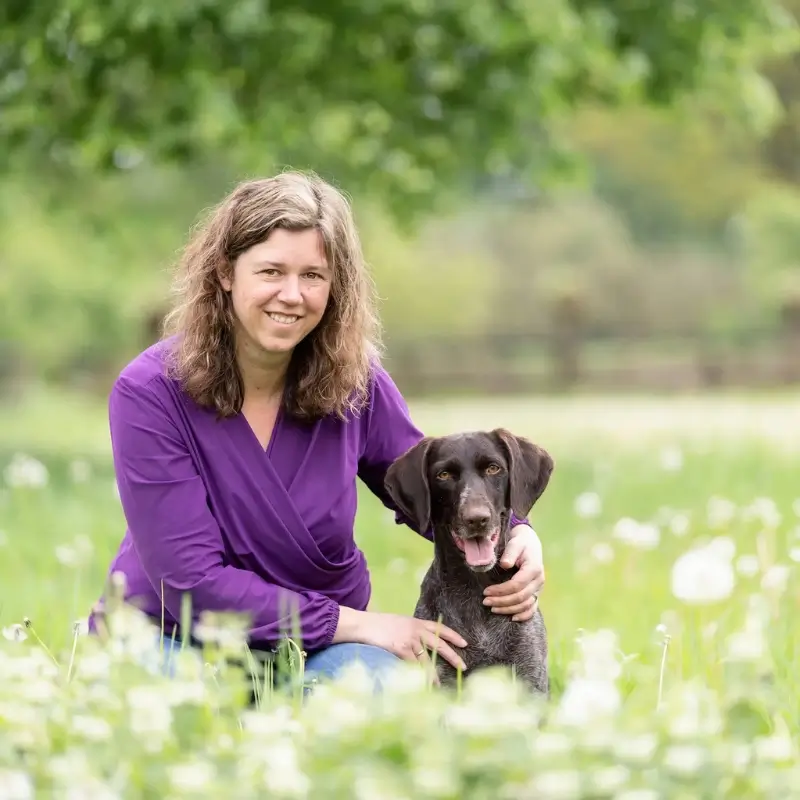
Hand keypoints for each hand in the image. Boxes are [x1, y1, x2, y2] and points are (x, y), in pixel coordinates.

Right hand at [334, 608, 467, 674]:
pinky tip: (422, 683)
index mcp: (415, 622)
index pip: (439, 628)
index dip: (453, 635)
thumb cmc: (377, 625)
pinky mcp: (400, 648)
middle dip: (453, 656)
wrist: (363, 624)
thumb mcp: (397, 623)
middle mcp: (415, 629)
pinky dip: (418, 675)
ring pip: (426, 659)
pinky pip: (413, 665)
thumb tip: (417, 643)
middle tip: (464, 666)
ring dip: (433, 674)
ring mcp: (408, 639)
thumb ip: (409, 630)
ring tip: (439, 685)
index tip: (464, 643)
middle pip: (439, 643)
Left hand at [483, 524, 544, 621]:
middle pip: (520, 597)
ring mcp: (539, 588)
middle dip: (501, 601)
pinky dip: (524, 615)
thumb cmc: (520, 543)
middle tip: (485, 601)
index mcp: (534, 568)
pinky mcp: (536, 592)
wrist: (530, 544)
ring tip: (493, 608)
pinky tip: (512, 618)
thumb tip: (505, 565)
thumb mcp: (515, 543)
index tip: (486, 591)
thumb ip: (510, 552)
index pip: (517, 585)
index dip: (501, 590)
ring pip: (526, 605)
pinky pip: (532, 608)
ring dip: (509, 609)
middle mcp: (539, 580)